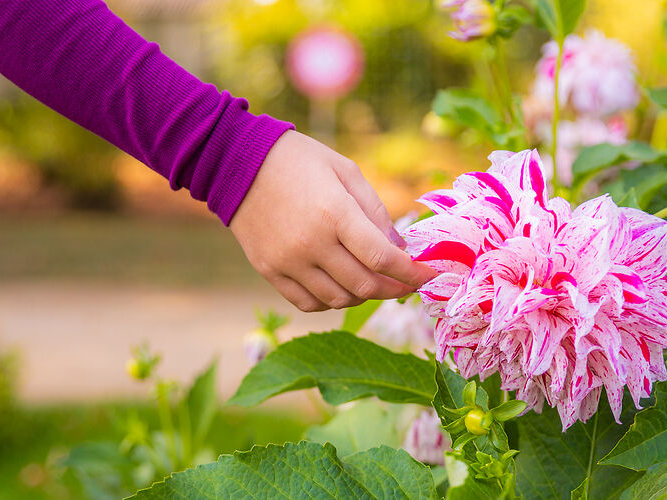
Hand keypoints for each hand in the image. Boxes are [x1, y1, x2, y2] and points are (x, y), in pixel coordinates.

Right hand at [230, 131, 436, 311]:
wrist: (236, 162)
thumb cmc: (299, 160)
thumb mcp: (346, 171)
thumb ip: (376, 211)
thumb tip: (399, 250)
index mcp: (334, 213)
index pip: (382, 259)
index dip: (412, 274)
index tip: (430, 277)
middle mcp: (311, 244)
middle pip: (365, 286)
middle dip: (394, 289)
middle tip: (406, 283)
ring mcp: (288, 262)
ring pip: (339, 300)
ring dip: (364, 296)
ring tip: (373, 281)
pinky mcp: (269, 271)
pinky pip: (308, 303)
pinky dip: (331, 302)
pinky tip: (341, 286)